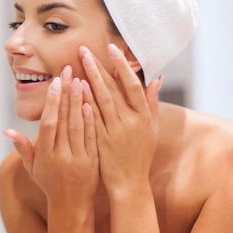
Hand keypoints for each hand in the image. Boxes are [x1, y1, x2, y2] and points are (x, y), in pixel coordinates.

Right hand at [4, 66, 98, 210]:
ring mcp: (78, 159)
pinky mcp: (93, 162)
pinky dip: (92, 121)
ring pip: (79, 126)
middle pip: (64, 120)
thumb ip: (22, 147)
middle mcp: (61, 155)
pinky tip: (93, 103)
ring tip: (82, 80)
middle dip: (67, 94)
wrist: (71, 207)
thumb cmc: (49, 183)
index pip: (49, 123)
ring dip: (80, 102)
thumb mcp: (31, 168)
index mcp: (45, 155)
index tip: (56, 82)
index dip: (53, 102)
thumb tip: (6, 130)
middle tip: (70, 71)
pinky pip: (92, 138)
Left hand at [78, 44, 161, 196]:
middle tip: (84, 50)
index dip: (121, 66)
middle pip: (112, 89)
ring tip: (79, 62)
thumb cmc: (141, 154)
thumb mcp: (152, 129)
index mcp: (144, 117)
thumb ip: (152, 102)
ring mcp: (115, 132)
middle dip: (97, 67)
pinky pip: (90, 117)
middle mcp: (130, 122)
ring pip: (100, 100)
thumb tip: (157, 77)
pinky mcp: (100, 141)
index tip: (110, 49)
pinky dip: (84, 101)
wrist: (129, 183)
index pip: (132, 85)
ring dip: (89, 79)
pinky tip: (75, 88)